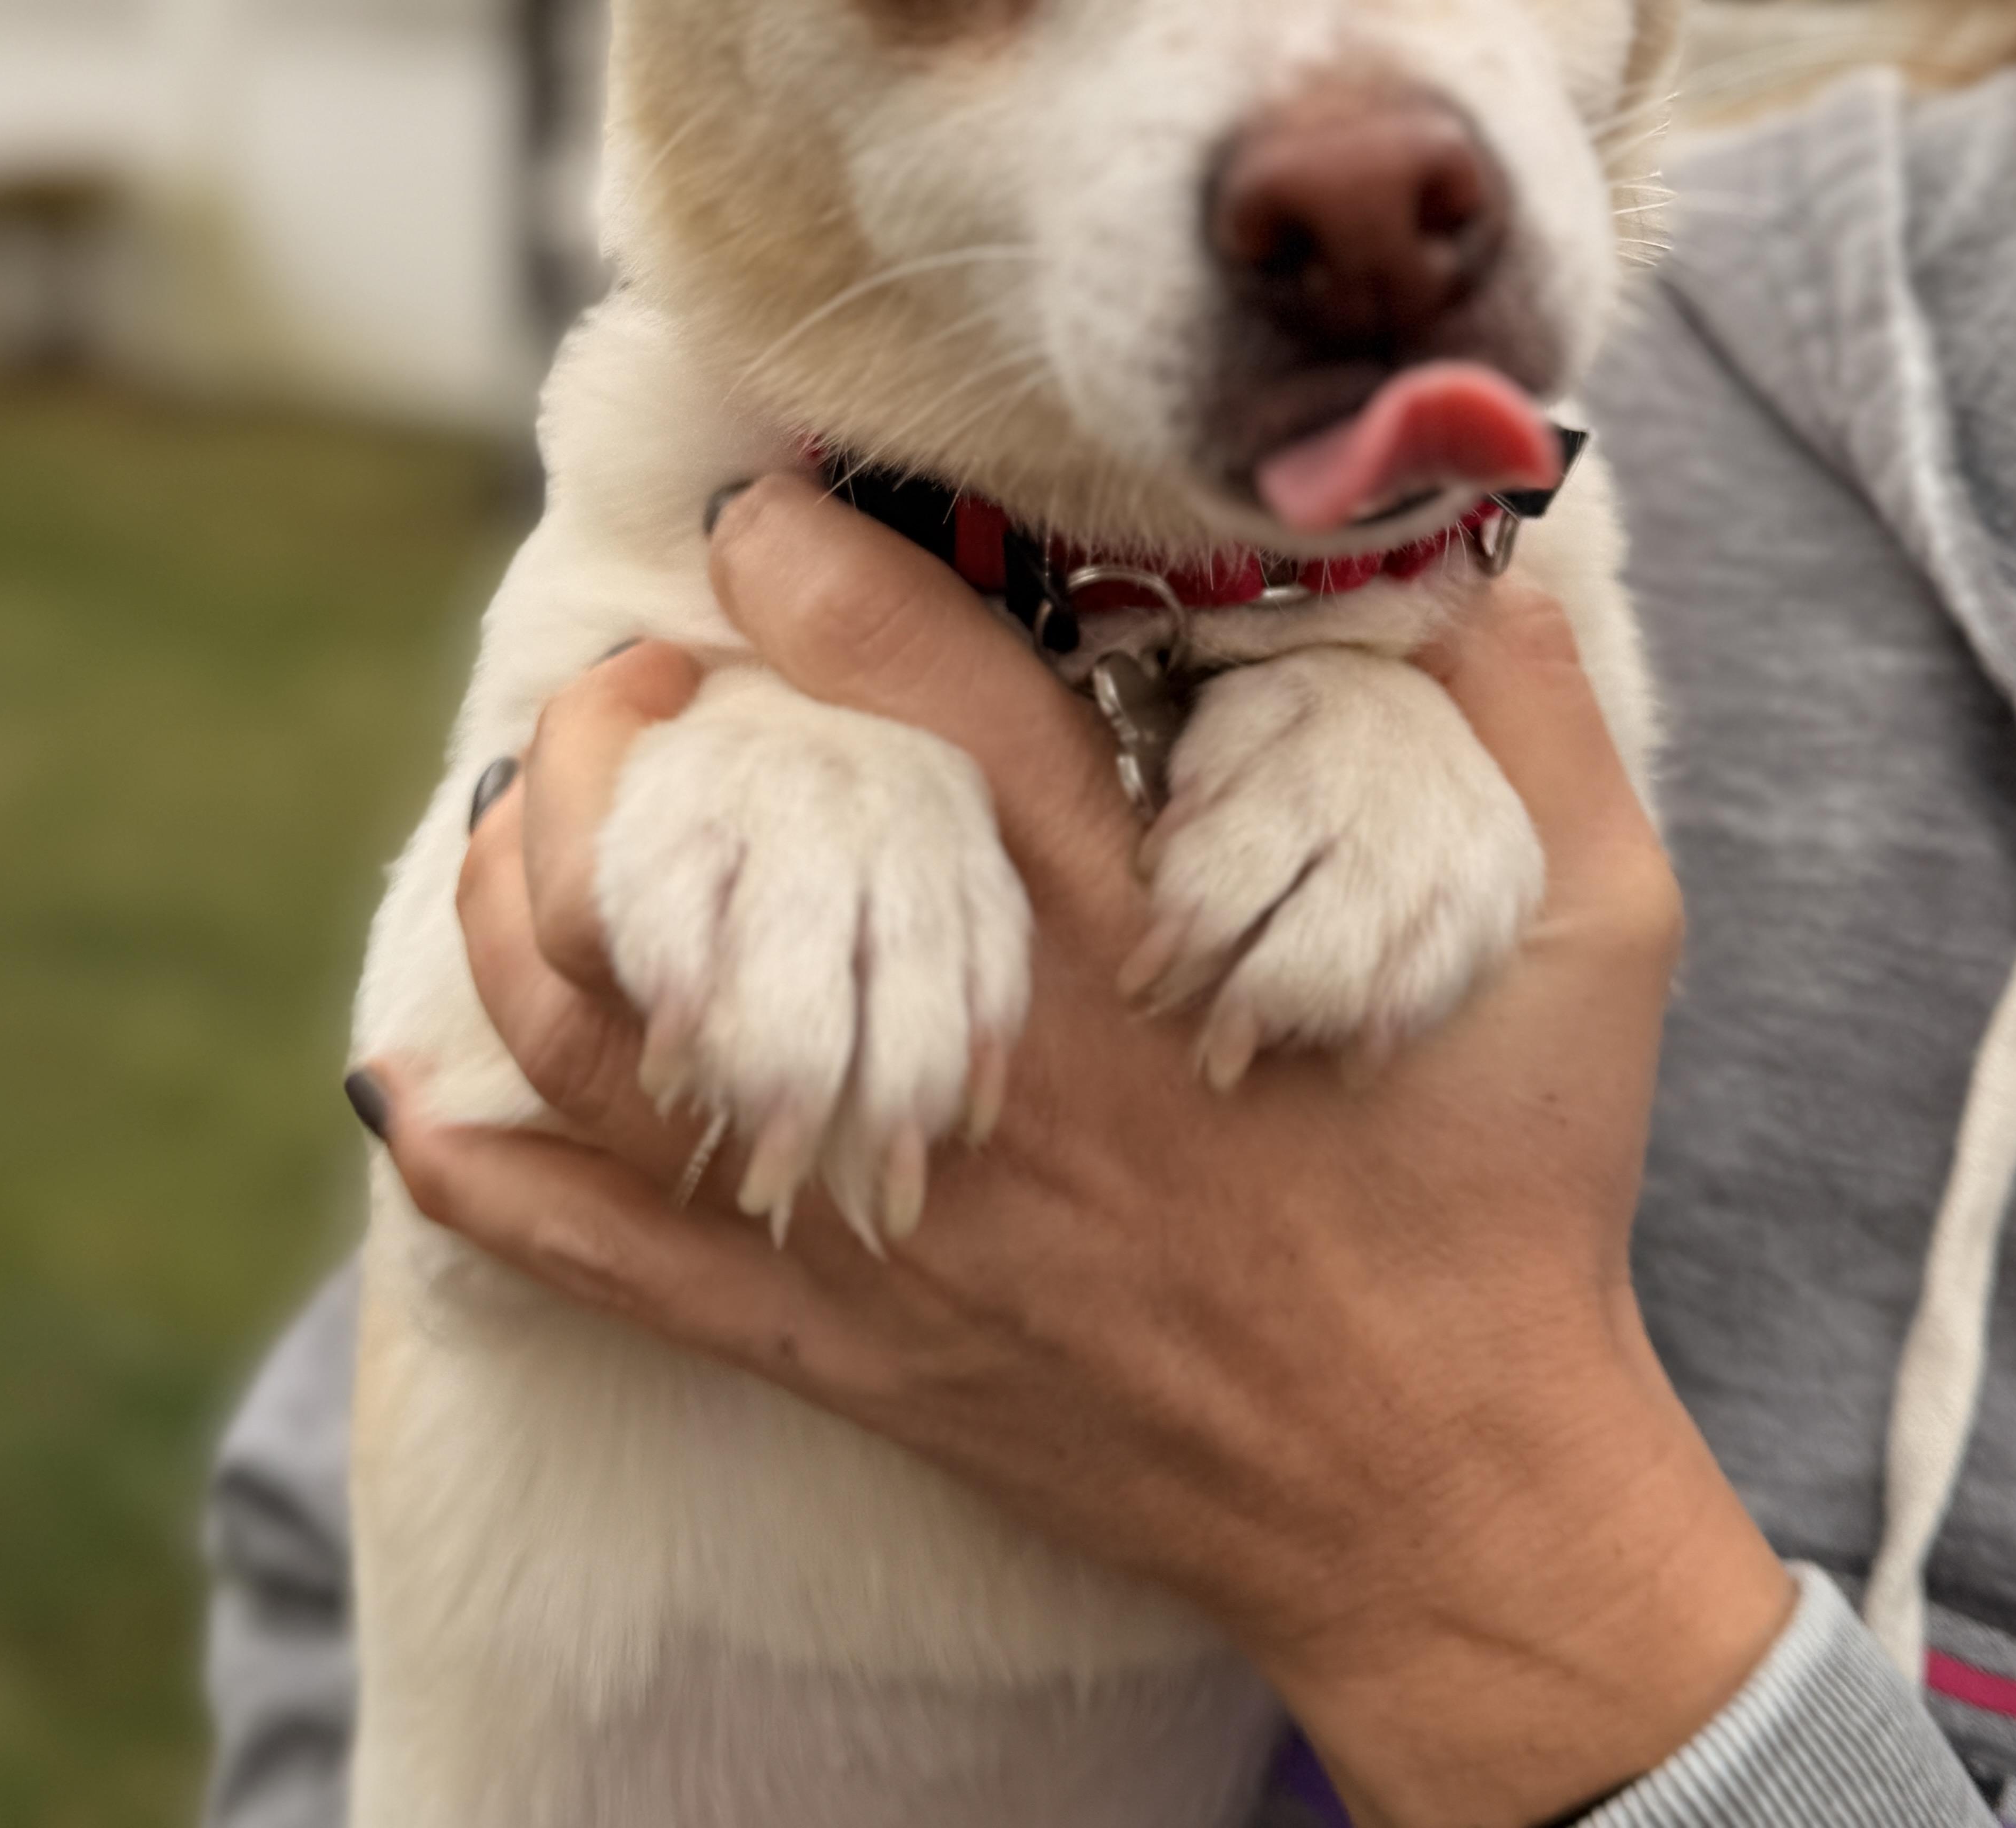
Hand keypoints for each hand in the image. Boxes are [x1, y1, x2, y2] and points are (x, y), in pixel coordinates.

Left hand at [366, 476, 1789, 1827]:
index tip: (768, 515)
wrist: (1450, 1499)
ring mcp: (900, 1216)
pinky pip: (621, 1267)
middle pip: (732, 866)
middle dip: (637, 736)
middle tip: (634, 676)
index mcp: (1140, 941)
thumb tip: (1487, 540)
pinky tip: (415, 1097)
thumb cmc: (1514, 1201)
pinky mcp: (857, 1343)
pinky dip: (497, 1180)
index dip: (823, 581)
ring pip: (625, 1047)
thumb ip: (1530, 725)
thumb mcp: (1600, 935)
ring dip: (538, 911)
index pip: (933, 710)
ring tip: (535, 817)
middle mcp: (989, 1062)